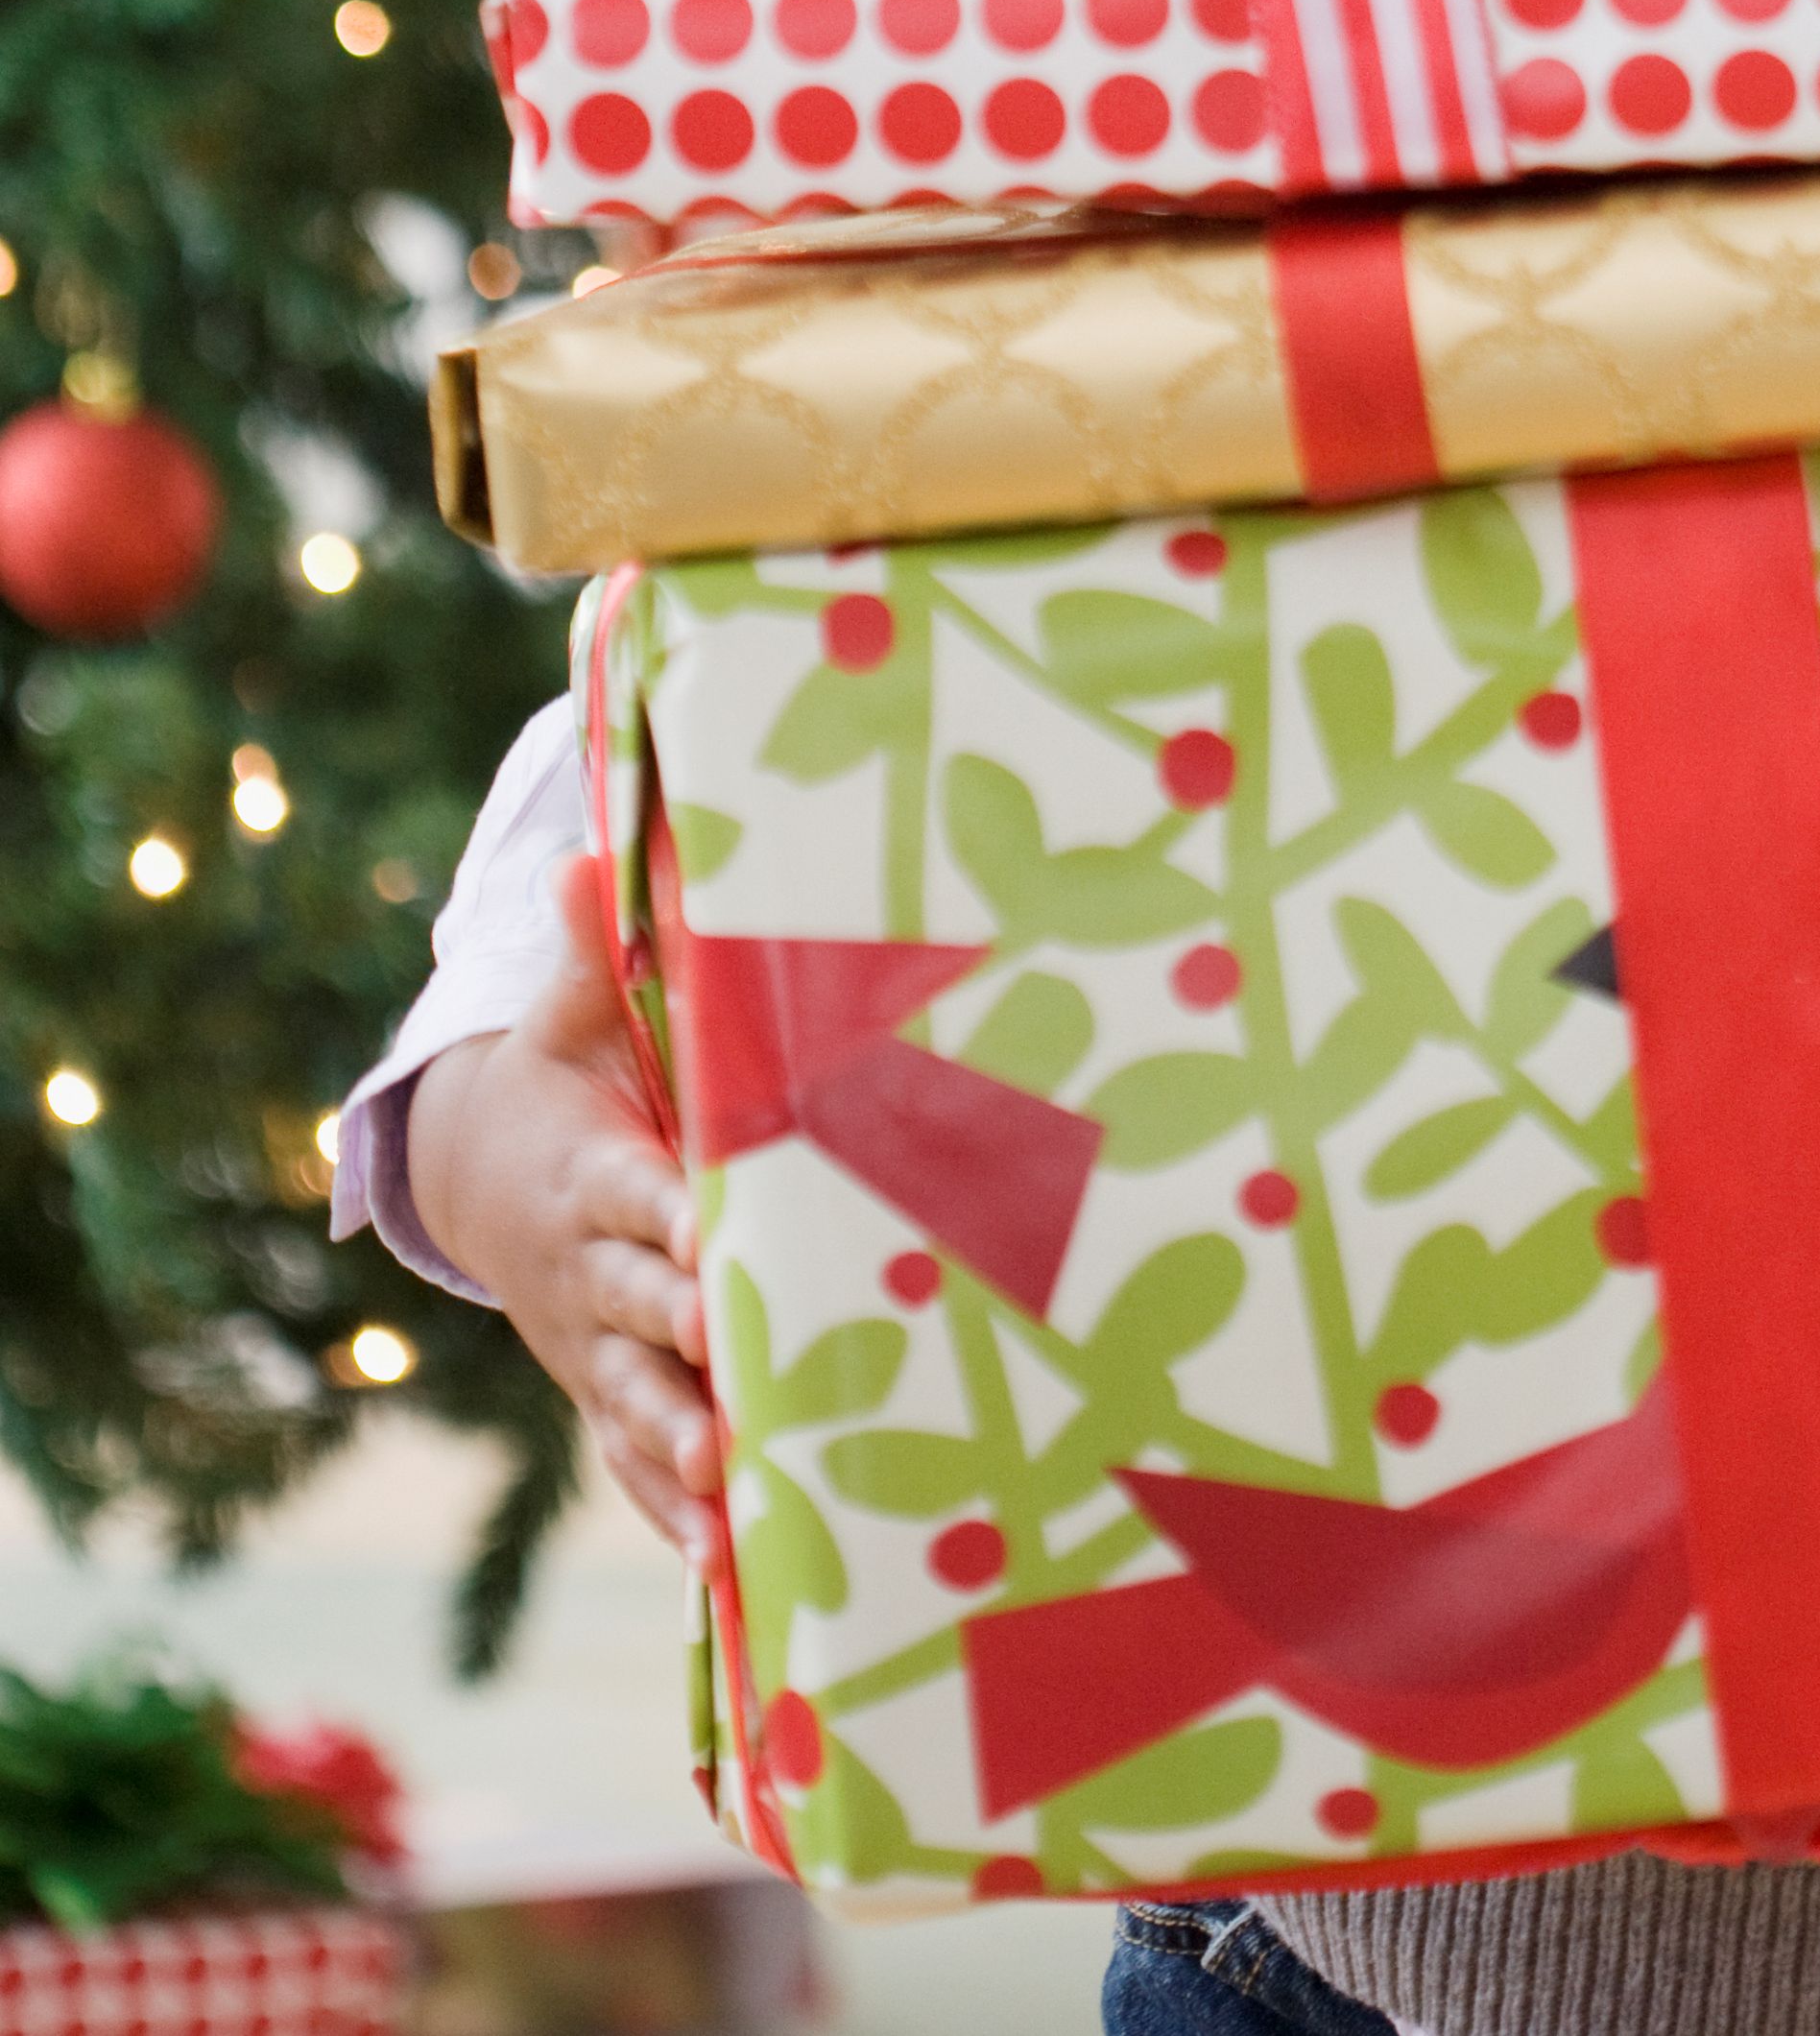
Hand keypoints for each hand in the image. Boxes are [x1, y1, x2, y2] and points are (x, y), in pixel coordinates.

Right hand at [405, 854, 718, 1558]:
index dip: (672, 1223)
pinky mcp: (607, 1396)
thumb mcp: (569, 1018)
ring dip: (679, 1453)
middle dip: (681, 1348)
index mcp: (594, 1175)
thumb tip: (589, 854)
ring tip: (729, 1498)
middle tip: (729, 1377)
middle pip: (640, 1315)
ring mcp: (596, 1348)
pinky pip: (634, 1465)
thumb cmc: (559, 1081)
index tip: (711, 1245)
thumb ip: (594, 953)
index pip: (637, 1200)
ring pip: (637, 1407)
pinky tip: (726, 1572)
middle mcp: (593, 1274)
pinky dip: (671, 1516)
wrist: (485, 1178)